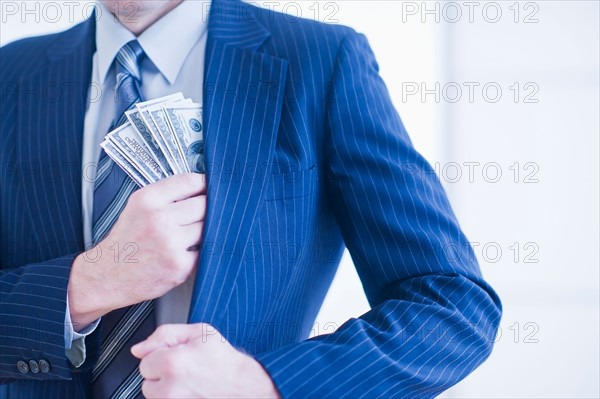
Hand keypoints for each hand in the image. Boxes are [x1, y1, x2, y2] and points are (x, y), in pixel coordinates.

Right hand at [68, 173, 205, 328]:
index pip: (190, 182)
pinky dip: (200, 250)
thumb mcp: (138, 207)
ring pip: (207, 227)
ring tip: (191, 234)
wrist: (107, 277)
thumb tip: (201, 187)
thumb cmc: (126, 241)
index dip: (204, 184)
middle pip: (204, 204)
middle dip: (207, 209)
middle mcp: (159, 219)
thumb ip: (166, 195)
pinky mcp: (180, 266)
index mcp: (147, 200)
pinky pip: (205, 250)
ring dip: (205, 230)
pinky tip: (186, 251)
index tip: (209, 189)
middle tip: (200, 215)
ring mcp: (171, 243)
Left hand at [131, 323, 279, 398]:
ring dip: (165, 388)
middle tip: (184, 368)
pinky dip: (173, 397)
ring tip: (188, 381)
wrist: (243, 387)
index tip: (177, 356)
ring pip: (154, 395)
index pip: (145, 360)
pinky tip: (189, 391)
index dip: (162, 355)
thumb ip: (165, 334)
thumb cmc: (224, 361)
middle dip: (161, 373)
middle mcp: (169, 388)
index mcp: (172, 363)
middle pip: (146, 380)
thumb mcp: (200, 333)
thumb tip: (139, 348)